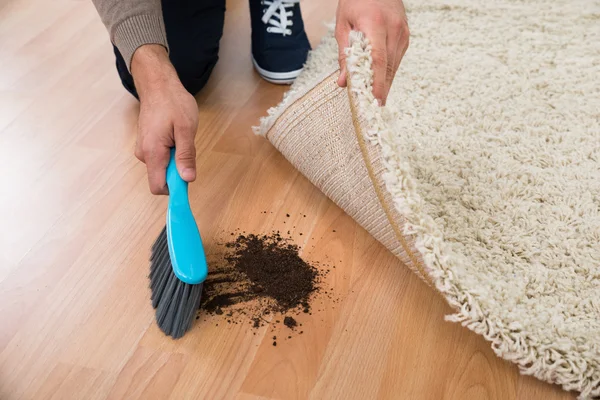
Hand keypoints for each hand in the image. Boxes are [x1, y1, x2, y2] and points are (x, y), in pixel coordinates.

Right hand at [131, 45, 198, 194]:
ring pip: (162, 167)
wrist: (157, 84)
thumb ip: (186, 156)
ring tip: (180, 137)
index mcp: (153, 152)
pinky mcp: (147, 144)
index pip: (158, 187)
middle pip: (162, 178)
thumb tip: (187, 179)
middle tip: (187, 149)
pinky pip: (160, 157)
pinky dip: (170, 152)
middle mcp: (144, 154)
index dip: (174, 191)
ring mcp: (144, 148)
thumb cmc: (173, 102)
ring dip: (175, 160)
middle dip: (178, 171)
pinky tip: (175, 135)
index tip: (188, 185)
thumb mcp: (186, 129)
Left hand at [335, 0, 409, 104]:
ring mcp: (403, 31)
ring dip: (384, 83)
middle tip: (372, 109)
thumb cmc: (356, 0)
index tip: (374, 101)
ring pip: (394, 65)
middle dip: (381, 90)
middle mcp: (394, 28)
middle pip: (388, 67)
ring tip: (375, 99)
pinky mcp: (406, 35)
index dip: (377, 83)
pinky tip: (380, 81)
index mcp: (375, 23)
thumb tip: (344, 83)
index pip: (378, 59)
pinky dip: (387, 71)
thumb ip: (344, 54)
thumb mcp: (343, 24)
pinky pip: (396, 58)